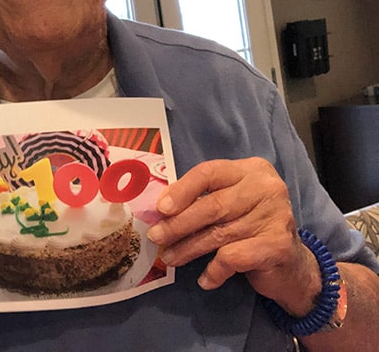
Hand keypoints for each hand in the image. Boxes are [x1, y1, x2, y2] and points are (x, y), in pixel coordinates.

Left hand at [147, 157, 320, 315]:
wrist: (293, 266)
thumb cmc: (252, 228)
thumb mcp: (230, 204)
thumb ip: (204, 199)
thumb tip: (162, 208)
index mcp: (251, 170)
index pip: (209, 172)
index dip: (181, 190)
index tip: (160, 208)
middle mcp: (266, 188)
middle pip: (211, 205)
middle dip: (178, 223)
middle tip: (156, 236)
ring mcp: (276, 215)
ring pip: (219, 233)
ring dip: (189, 248)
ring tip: (170, 258)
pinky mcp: (278, 244)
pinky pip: (233, 257)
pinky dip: (214, 270)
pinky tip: (205, 279)